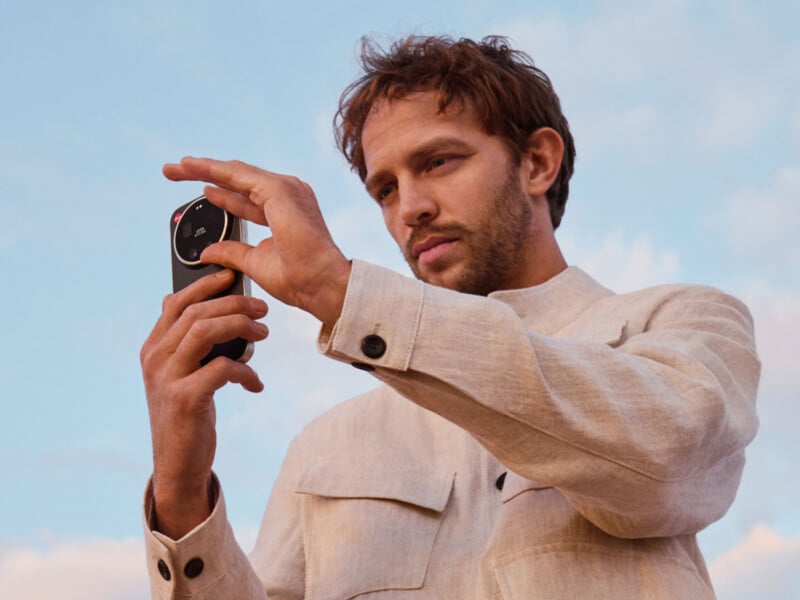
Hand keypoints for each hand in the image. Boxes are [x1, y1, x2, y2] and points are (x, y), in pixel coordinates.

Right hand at [140, 269, 268, 537]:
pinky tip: (255, 384)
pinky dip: (245, 371)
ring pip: (206, 332)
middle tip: (263, 310)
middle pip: (197, 313)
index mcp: (152, 348)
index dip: (206, 285)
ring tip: (263, 334)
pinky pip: (222, 368)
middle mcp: (154, 359)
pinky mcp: (185, 399)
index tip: (232, 275)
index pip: (177, 302)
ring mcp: (167, 378)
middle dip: (234, 305)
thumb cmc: (186, 413)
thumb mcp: (178, 373)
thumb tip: (173, 298)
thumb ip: (179, 340)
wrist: (178, 464)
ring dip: (241, 328)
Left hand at [163, 157, 351, 326]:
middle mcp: (288, 194)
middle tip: (174, 171)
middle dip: (205, 174)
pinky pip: (238, 174)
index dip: (222, 195)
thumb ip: (232, 251)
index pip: (246, 198)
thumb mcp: (254, 262)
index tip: (201, 193)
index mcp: (284, 211)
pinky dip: (214, 170)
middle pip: (238, 179)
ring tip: (177, 167)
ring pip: (236, 172)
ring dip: (204, 168)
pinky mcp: (278, 190)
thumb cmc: (299, 279)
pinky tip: (192, 168)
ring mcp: (285, 189)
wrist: (319, 285)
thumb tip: (209, 251)